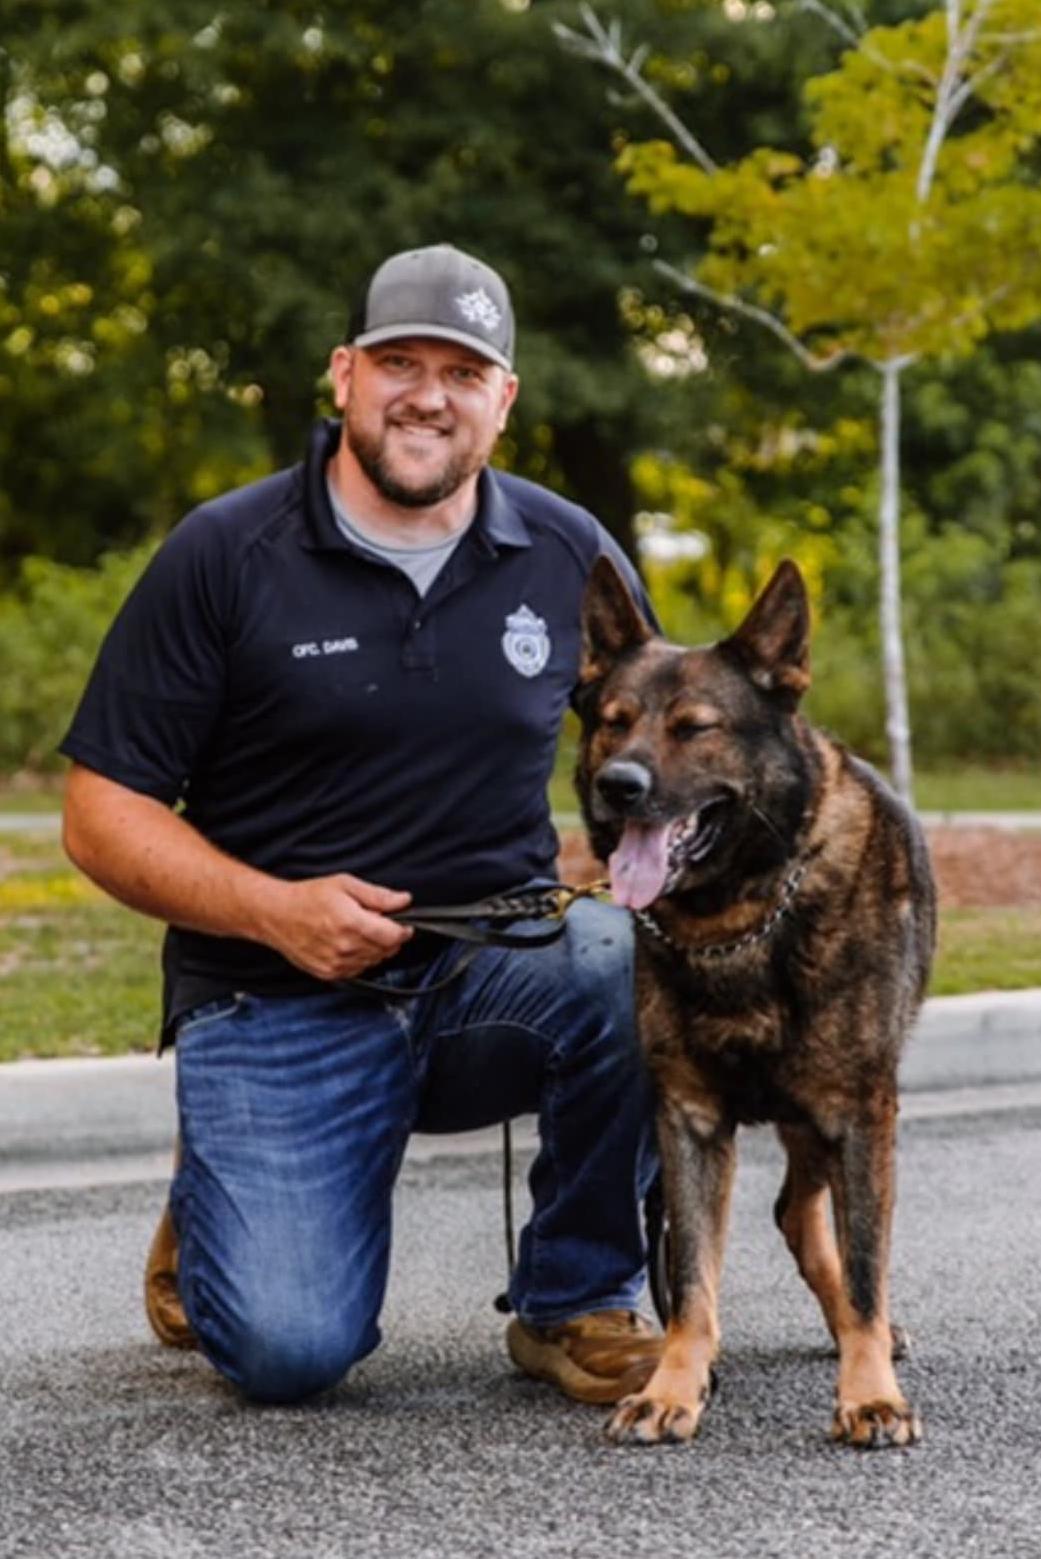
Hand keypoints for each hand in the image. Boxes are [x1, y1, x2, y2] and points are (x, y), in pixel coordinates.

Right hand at [264, 873, 413, 981]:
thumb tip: (404, 900)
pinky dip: (360, 959)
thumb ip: (378, 896)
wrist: (277, 915)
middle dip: (388, 937)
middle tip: (376, 923)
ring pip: (373, 962)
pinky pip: (357, 970)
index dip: (403, 930)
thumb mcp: (345, 885)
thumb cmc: (308, 897)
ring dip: (374, 949)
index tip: (403, 924)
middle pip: (386, 951)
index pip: (393, 937)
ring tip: (358, 931)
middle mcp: (345, 947)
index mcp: (352, 923)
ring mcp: (336, 964)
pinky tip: (348, 944)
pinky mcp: (329, 974)